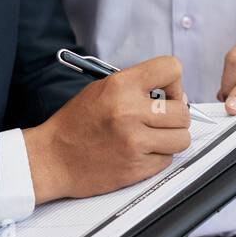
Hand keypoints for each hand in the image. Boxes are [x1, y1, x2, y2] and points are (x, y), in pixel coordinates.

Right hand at [22, 56, 190, 204]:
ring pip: (182, 138)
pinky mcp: (137, 167)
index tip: (166, 92)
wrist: (52, 159)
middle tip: (160, 119)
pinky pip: (167, 160)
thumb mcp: (101, 89)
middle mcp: (129, 112)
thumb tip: (173, 93)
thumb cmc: (75, 124)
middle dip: (175, 115)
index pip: (171, 68)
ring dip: (171, 138)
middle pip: (183, 111)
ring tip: (153, 136)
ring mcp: (134, 142)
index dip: (174, 82)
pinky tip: (140, 152)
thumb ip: (136, 86)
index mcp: (120, 86)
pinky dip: (158, 157)